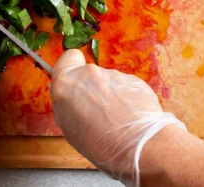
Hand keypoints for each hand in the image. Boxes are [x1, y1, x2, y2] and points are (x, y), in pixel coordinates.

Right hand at [50, 49, 185, 186]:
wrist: (138, 145)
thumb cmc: (99, 145)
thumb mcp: (69, 128)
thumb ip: (68, 105)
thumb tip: (70, 99)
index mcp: (66, 84)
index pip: (67, 58)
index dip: (72, 68)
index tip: (75, 82)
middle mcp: (88, 74)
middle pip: (88, 74)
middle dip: (92, 88)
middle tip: (97, 111)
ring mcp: (113, 75)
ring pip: (108, 82)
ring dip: (110, 95)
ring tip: (117, 119)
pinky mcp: (133, 79)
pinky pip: (125, 87)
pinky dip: (126, 98)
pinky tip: (130, 117)